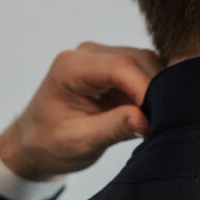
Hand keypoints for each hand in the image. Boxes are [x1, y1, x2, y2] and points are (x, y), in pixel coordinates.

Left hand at [0, 42, 163, 180]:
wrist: (35, 143)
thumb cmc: (49, 144)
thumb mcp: (79, 141)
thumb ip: (113, 127)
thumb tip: (146, 120)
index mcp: (71, 67)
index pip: (121, 66)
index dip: (146, 88)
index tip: (158, 115)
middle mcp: (87, 55)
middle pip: (138, 59)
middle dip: (156, 89)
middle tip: (164, 121)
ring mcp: (103, 58)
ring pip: (147, 63)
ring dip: (159, 89)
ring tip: (159, 118)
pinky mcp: (115, 69)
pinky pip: (145, 71)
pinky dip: (155, 90)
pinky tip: (154, 111)